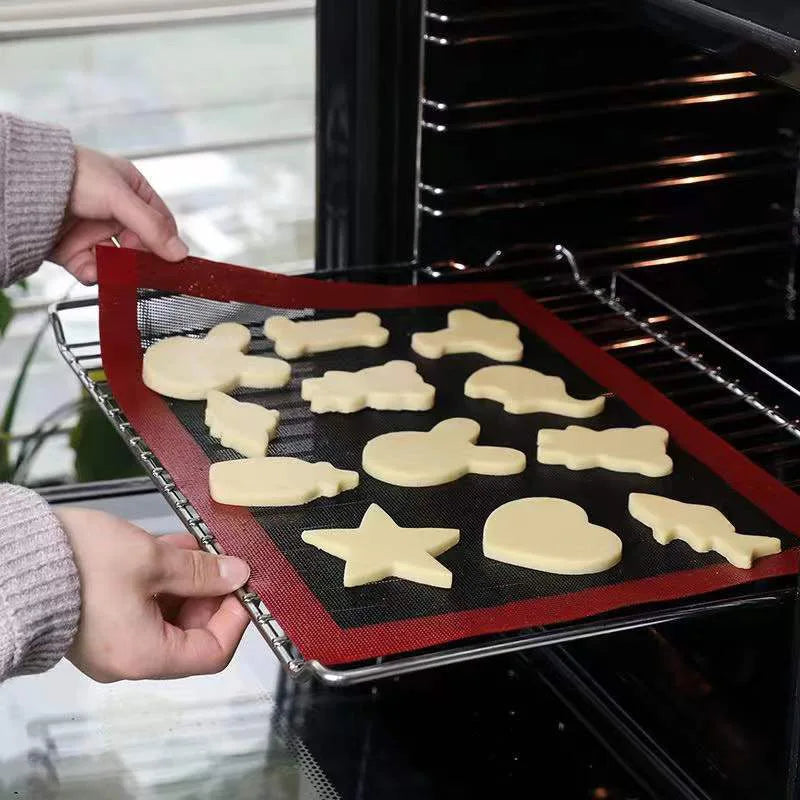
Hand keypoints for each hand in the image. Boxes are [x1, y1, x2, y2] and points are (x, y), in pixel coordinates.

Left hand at [50, 146, 188, 283]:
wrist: (25, 185)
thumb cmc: (71, 174)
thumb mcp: (120, 197)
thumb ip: (152, 227)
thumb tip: (179, 252)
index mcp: (130, 191)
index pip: (160, 222)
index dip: (166, 242)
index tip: (170, 260)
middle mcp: (114, 212)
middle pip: (140, 246)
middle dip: (140, 260)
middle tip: (143, 268)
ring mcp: (94, 232)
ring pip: (118, 262)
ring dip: (118, 270)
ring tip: (114, 270)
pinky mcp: (76, 251)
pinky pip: (94, 270)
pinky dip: (95, 274)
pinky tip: (93, 270)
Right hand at [58, 507, 250, 681]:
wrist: (13, 559)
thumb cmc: (85, 564)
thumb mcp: (153, 560)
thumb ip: (201, 571)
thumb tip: (238, 575)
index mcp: (145, 655)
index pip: (213, 652)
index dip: (235, 617)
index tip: (242, 583)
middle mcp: (129, 658)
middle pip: (190, 634)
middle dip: (210, 594)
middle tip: (218, 558)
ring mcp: (112, 641)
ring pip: (167, 616)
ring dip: (186, 581)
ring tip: (192, 546)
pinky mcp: (98, 622)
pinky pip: (142, 607)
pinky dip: (160, 581)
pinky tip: (168, 548)